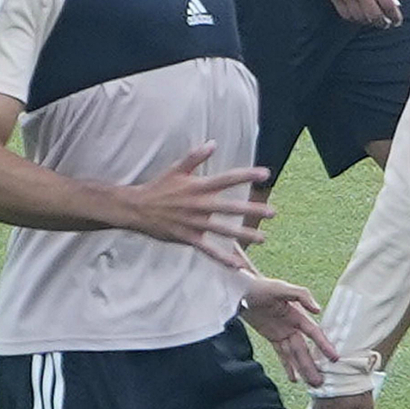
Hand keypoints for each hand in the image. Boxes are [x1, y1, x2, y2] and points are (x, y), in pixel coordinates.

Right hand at [115, 143, 273, 266]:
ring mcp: (194, 223)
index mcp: (198, 186)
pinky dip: (222, 258)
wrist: (136, 209)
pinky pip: (208, 250)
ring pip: (223, 230)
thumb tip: (213, 143)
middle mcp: (199, 205)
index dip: (247, 175)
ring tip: (263, 238)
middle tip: (273, 212)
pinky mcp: (188, 238)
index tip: (266, 173)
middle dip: (252, 210)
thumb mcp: (176, 169)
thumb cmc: (158, 187)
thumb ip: (195, 156)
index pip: (228, 179)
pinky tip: (237, 265)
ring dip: (243, 235)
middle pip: (230, 207)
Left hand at [239, 277, 338, 385]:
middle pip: (305, 349)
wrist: (240, 290)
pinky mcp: (272, 336)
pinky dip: (288, 366)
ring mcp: (283, 332)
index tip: (334, 358)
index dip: (324, 345)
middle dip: (312, 365)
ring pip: (295, 354)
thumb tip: (318, 310)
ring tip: (311, 384)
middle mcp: (293, 325)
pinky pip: (282, 354)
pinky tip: (294, 378)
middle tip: (320, 381)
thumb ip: (301, 295)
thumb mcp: (281, 288)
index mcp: (298, 314)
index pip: (314, 333)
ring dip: (303, 369)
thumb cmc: (261, 286)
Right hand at [325, 0, 401, 26]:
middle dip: (382, 23)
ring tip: (372, 20)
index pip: (388, 5)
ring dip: (368, 21)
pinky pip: (347, 15)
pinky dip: (354, 18)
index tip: (397, 21)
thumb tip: (395, 4)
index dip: (394, 16)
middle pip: (374, 15)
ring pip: (360, 17)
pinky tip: (358, 16)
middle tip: (385, 24)